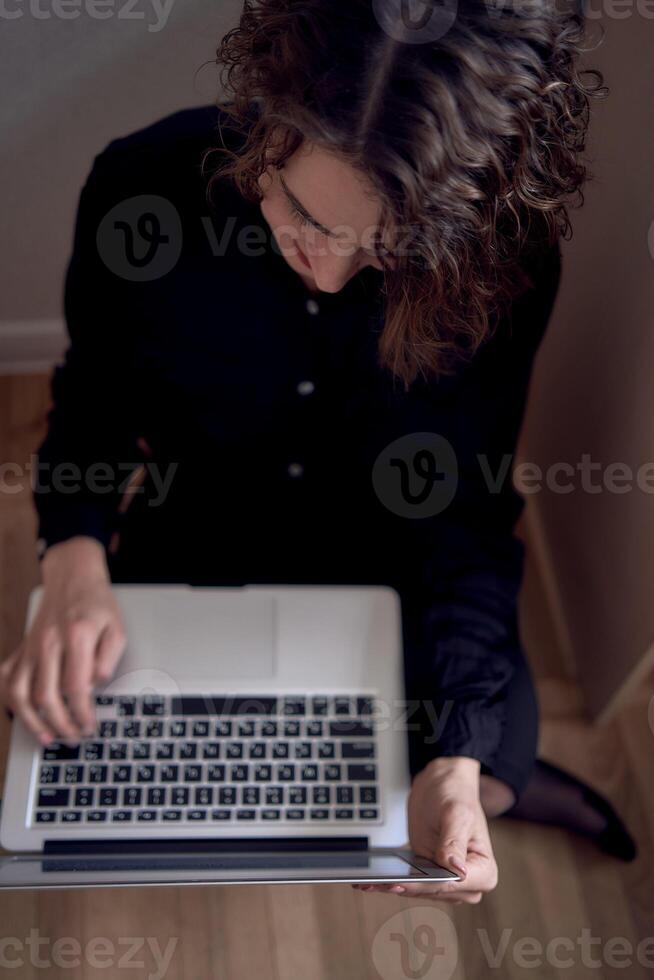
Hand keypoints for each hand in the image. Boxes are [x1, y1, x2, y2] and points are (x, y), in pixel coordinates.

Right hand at [0, 537, 125, 743]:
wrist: (72, 577)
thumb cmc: (97, 604)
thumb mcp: (117, 627)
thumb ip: (110, 657)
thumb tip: (97, 683)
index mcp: (77, 636)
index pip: (76, 686)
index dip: (82, 713)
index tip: (89, 726)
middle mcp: (49, 642)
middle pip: (46, 696)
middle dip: (60, 724)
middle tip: (73, 736)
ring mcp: (31, 646)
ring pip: (19, 692)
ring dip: (31, 720)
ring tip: (47, 736)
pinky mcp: (22, 648)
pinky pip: (7, 678)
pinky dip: (10, 699)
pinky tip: (23, 714)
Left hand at [353, 756, 497, 903]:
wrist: (443, 782)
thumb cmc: (456, 793)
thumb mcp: (456, 813)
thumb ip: (454, 842)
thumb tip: (457, 870)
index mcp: (484, 871)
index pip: (450, 884)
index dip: (423, 884)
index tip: (399, 882)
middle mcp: (468, 882)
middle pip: (432, 890)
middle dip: (405, 886)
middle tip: (377, 882)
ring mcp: (448, 879)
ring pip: (418, 890)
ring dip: (394, 886)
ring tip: (368, 882)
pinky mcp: (430, 872)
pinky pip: (411, 881)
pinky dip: (392, 880)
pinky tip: (371, 880)